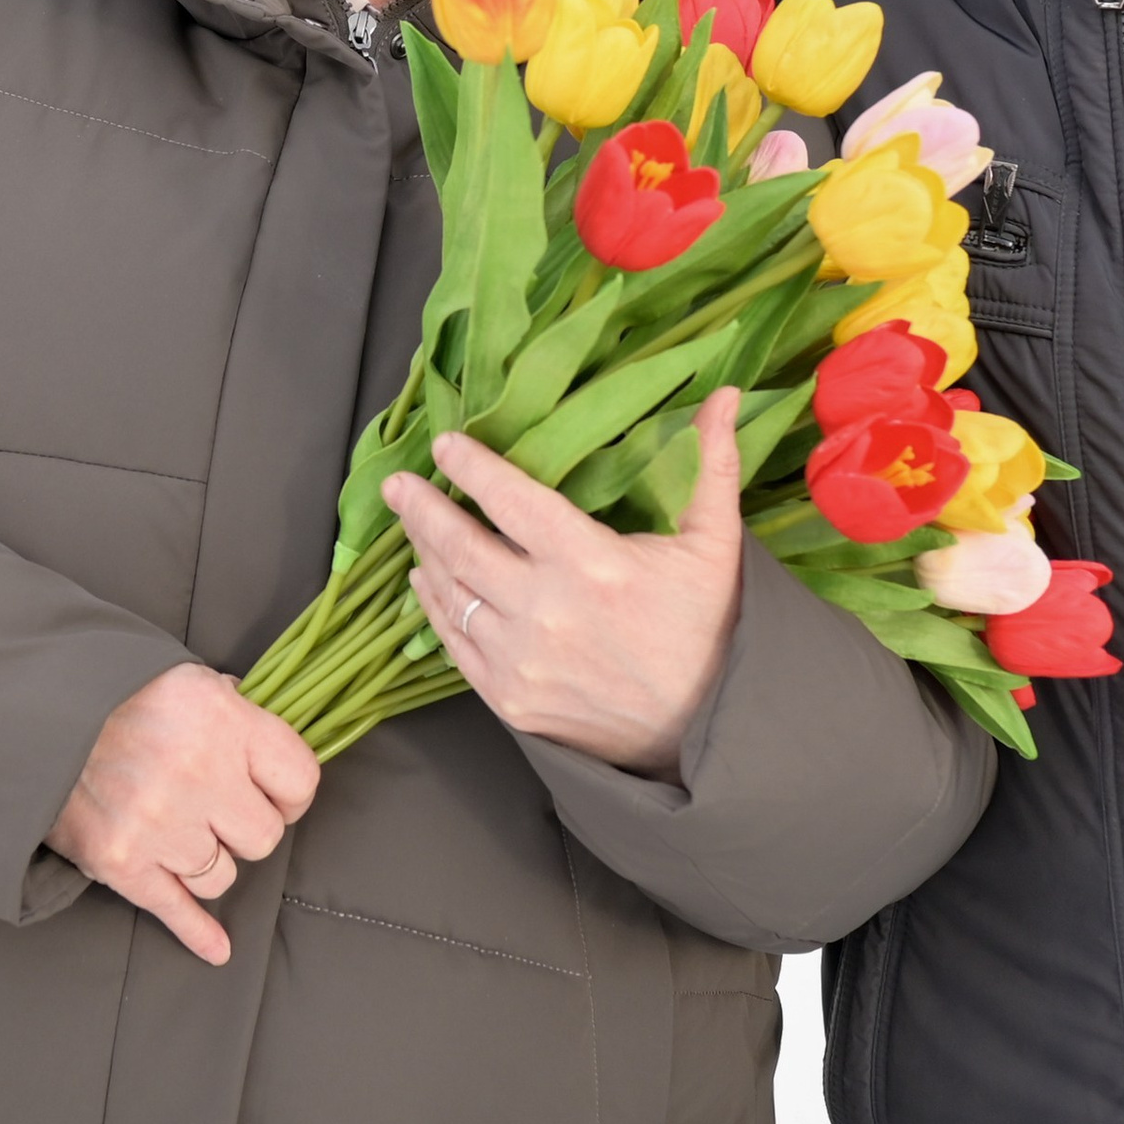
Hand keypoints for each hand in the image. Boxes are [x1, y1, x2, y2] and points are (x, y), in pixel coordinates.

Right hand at [46, 661, 319, 965]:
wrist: (34, 717)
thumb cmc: (120, 693)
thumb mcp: (190, 680)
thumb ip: (236, 711)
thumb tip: (263, 746)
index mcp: (227, 724)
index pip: (300, 781)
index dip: (291, 793)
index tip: (276, 794)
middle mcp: (202, 777)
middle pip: (263, 837)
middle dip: (246, 828)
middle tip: (221, 812)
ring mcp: (162, 825)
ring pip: (222, 876)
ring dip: (209, 862)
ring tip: (181, 834)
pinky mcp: (123, 862)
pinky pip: (176, 910)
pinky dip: (198, 934)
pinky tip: (218, 949)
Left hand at [385, 386, 746, 781]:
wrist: (704, 728)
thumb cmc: (709, 628)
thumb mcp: (716, 542)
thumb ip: (711, 465)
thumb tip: (727, 395)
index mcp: (593, 564)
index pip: (514, 502)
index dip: (474, 469)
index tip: (446, 443)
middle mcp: (546, 612)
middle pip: (463, 547)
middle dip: (422, 509)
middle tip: (397, 483)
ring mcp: (522, 661)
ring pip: (452, 595)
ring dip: (424, 553)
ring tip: (409, 521)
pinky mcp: (511, 700)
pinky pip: (455, 645)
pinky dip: (433, 608)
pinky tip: (426, 580)